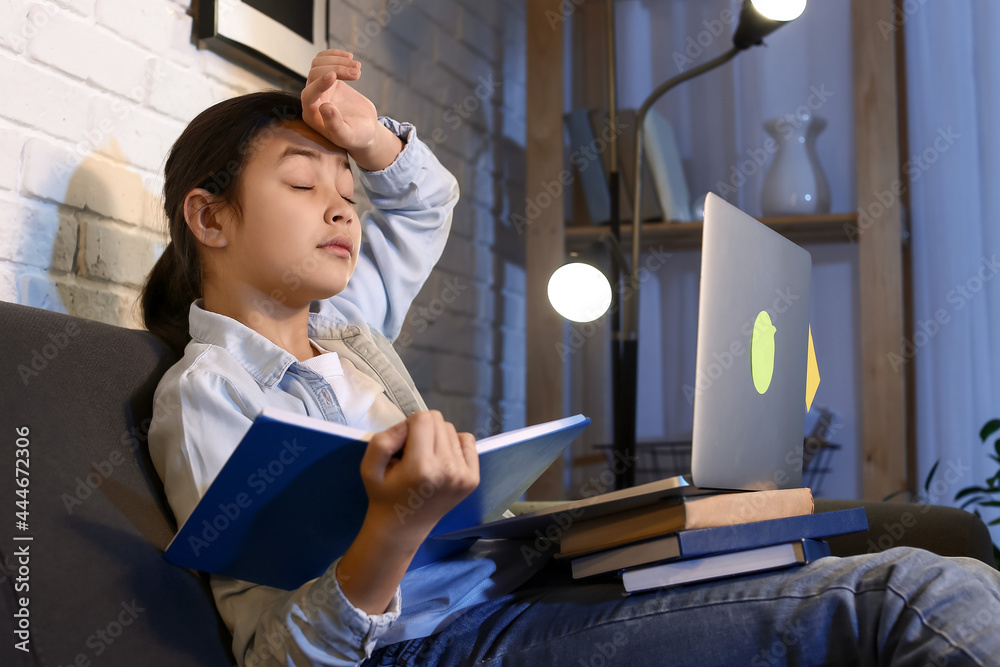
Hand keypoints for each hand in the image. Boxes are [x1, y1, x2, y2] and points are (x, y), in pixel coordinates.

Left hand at [301, 49, 403, 170]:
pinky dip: (336, 55)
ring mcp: (320, 87)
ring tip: (358, 67)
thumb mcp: (347, 137)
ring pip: (319, 63)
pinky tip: (350, 58)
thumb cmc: (356, 137)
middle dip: (336, 69)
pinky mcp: (330, 79)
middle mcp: (312, 98)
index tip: (334, 76)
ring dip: (338, 61)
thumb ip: (335, 126)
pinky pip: (325, 60)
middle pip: (315, 73)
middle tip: (357, 73)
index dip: (319, 83)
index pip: (308, 94)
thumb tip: (325, 108)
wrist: (364, 130)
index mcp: (312, 114)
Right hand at [359, 411, 479, 543]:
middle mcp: (447, 469)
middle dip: (423, 430)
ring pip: (451, 430)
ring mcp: (463, 475)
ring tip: (426, 460)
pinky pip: (467, 441)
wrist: (403, 528)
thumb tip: (407, 426)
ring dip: (437, 438)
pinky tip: (441, 461)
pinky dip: (453, 444)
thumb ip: (383, 440)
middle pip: (438, 421)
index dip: (408, 425)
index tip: (402, 445)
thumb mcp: (369, 468)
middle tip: (412, 453)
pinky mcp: (473, 478)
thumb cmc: (384, 496)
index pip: (422, 418)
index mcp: (421, 467)